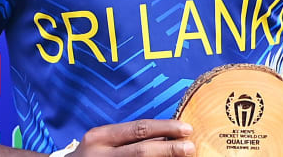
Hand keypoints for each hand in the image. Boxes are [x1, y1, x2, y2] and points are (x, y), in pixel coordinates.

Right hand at [67, 119, 195, 156]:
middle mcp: (101, 155)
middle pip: (142, 151)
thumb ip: (128, 138)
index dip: (165, 128)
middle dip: (169, 149)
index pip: (138, 129)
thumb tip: (166, 135)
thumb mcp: (103, 142)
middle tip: (191, 148)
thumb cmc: (91, 156)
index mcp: (100, 137)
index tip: (187, 129)